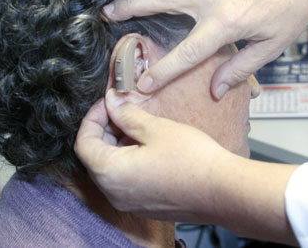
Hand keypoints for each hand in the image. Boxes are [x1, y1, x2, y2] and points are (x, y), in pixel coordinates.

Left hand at [75, 89, 299, 242]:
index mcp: (110, 173)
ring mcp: (129, 203)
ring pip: (111, 169)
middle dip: (105, 130)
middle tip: (124, 110)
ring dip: (118, 145)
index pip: (83, 142)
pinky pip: (126, 181)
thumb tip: (111, 102)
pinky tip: (150, 145)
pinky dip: (129, 160)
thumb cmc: (192, 160)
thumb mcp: (155, 128)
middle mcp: (114, 193)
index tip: (109, 102)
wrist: (224, 191)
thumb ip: (127, 114)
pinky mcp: (145, 206)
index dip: (93, 117)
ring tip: (139, 125)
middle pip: (95, 157)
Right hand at [103, 0, 307, 98]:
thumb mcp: (269, 48)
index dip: (163, 71)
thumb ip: (239, 69)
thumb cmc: (290, 10)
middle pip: (162, 0)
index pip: (187, 52)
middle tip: (110, 13)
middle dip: (131, 8)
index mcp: (225, 23)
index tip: (143, 83)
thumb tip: (214, 90)